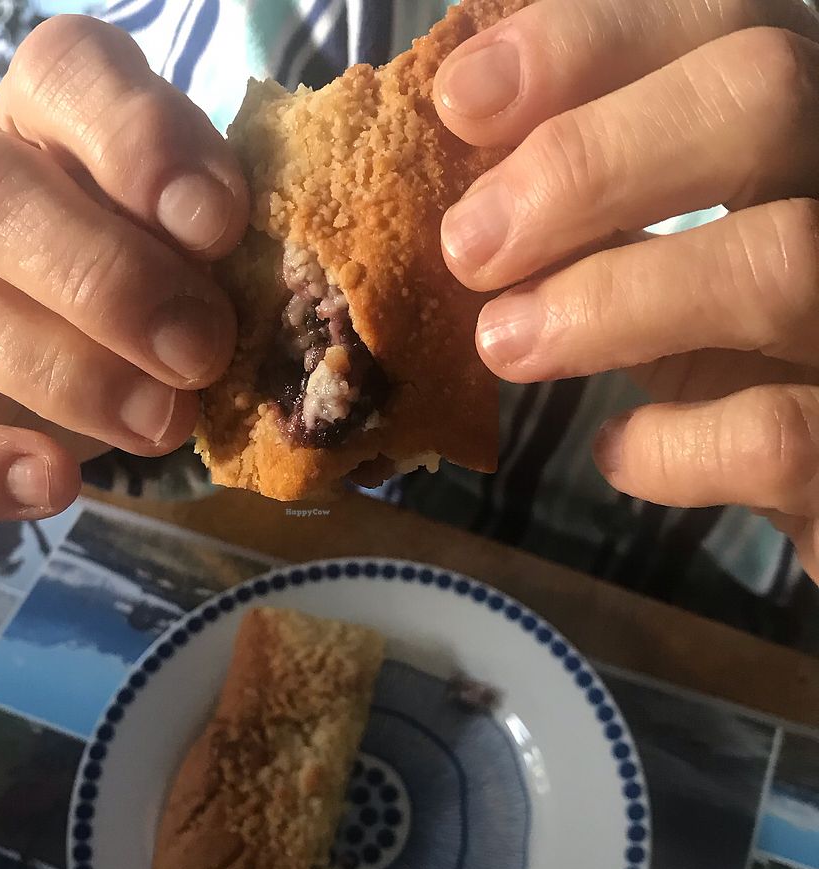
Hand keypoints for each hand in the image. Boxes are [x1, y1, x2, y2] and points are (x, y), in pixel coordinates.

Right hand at [0, 16, 247, 520]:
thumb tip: (287, 291)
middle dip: (110, 283)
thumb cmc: (182, 263)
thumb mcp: (216, 232)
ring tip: (166, 424)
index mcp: (59, 114)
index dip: (139, 141)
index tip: (217, 224)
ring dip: (71, 377)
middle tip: (202, 353)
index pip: (66, 74)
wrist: (109, 341)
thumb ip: (231, 238)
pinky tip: (53, 485)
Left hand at [435, 0, 818, 578]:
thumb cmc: (726, 339)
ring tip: (502, 344)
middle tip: (467, 245)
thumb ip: (596, 195)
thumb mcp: (664, 243)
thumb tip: (460, 147)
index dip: (583, 44)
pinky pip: (775, 436)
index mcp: (800, 122)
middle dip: (585, 165)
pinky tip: (615, 449)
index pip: (720, 16)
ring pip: (776, 262)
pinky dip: (671, 447)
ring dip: (609, 302)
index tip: (459, 102)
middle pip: (761, 96)